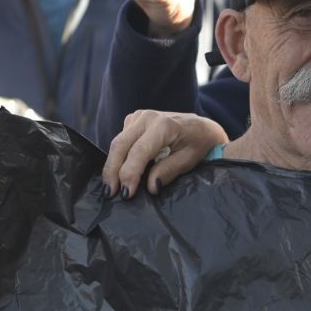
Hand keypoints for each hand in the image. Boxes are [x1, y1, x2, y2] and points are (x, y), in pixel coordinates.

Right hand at [102, 110, 228, 198]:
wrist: (202, 127)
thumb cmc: (199, 143)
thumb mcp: (189, 160)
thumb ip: (169, 171)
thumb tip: (151, 186)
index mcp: (164, 125)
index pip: (139, 151)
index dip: (130, 173)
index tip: (126, 192)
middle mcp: (148, 117)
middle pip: (120, 145)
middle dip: (112, 171)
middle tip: (109, 193)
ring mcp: (139, 117)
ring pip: (117, 143)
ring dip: (112, 165)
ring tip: (111, 187)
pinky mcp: (134, 120)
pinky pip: (121, 140)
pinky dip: (118, 157)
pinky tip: (120, 172)